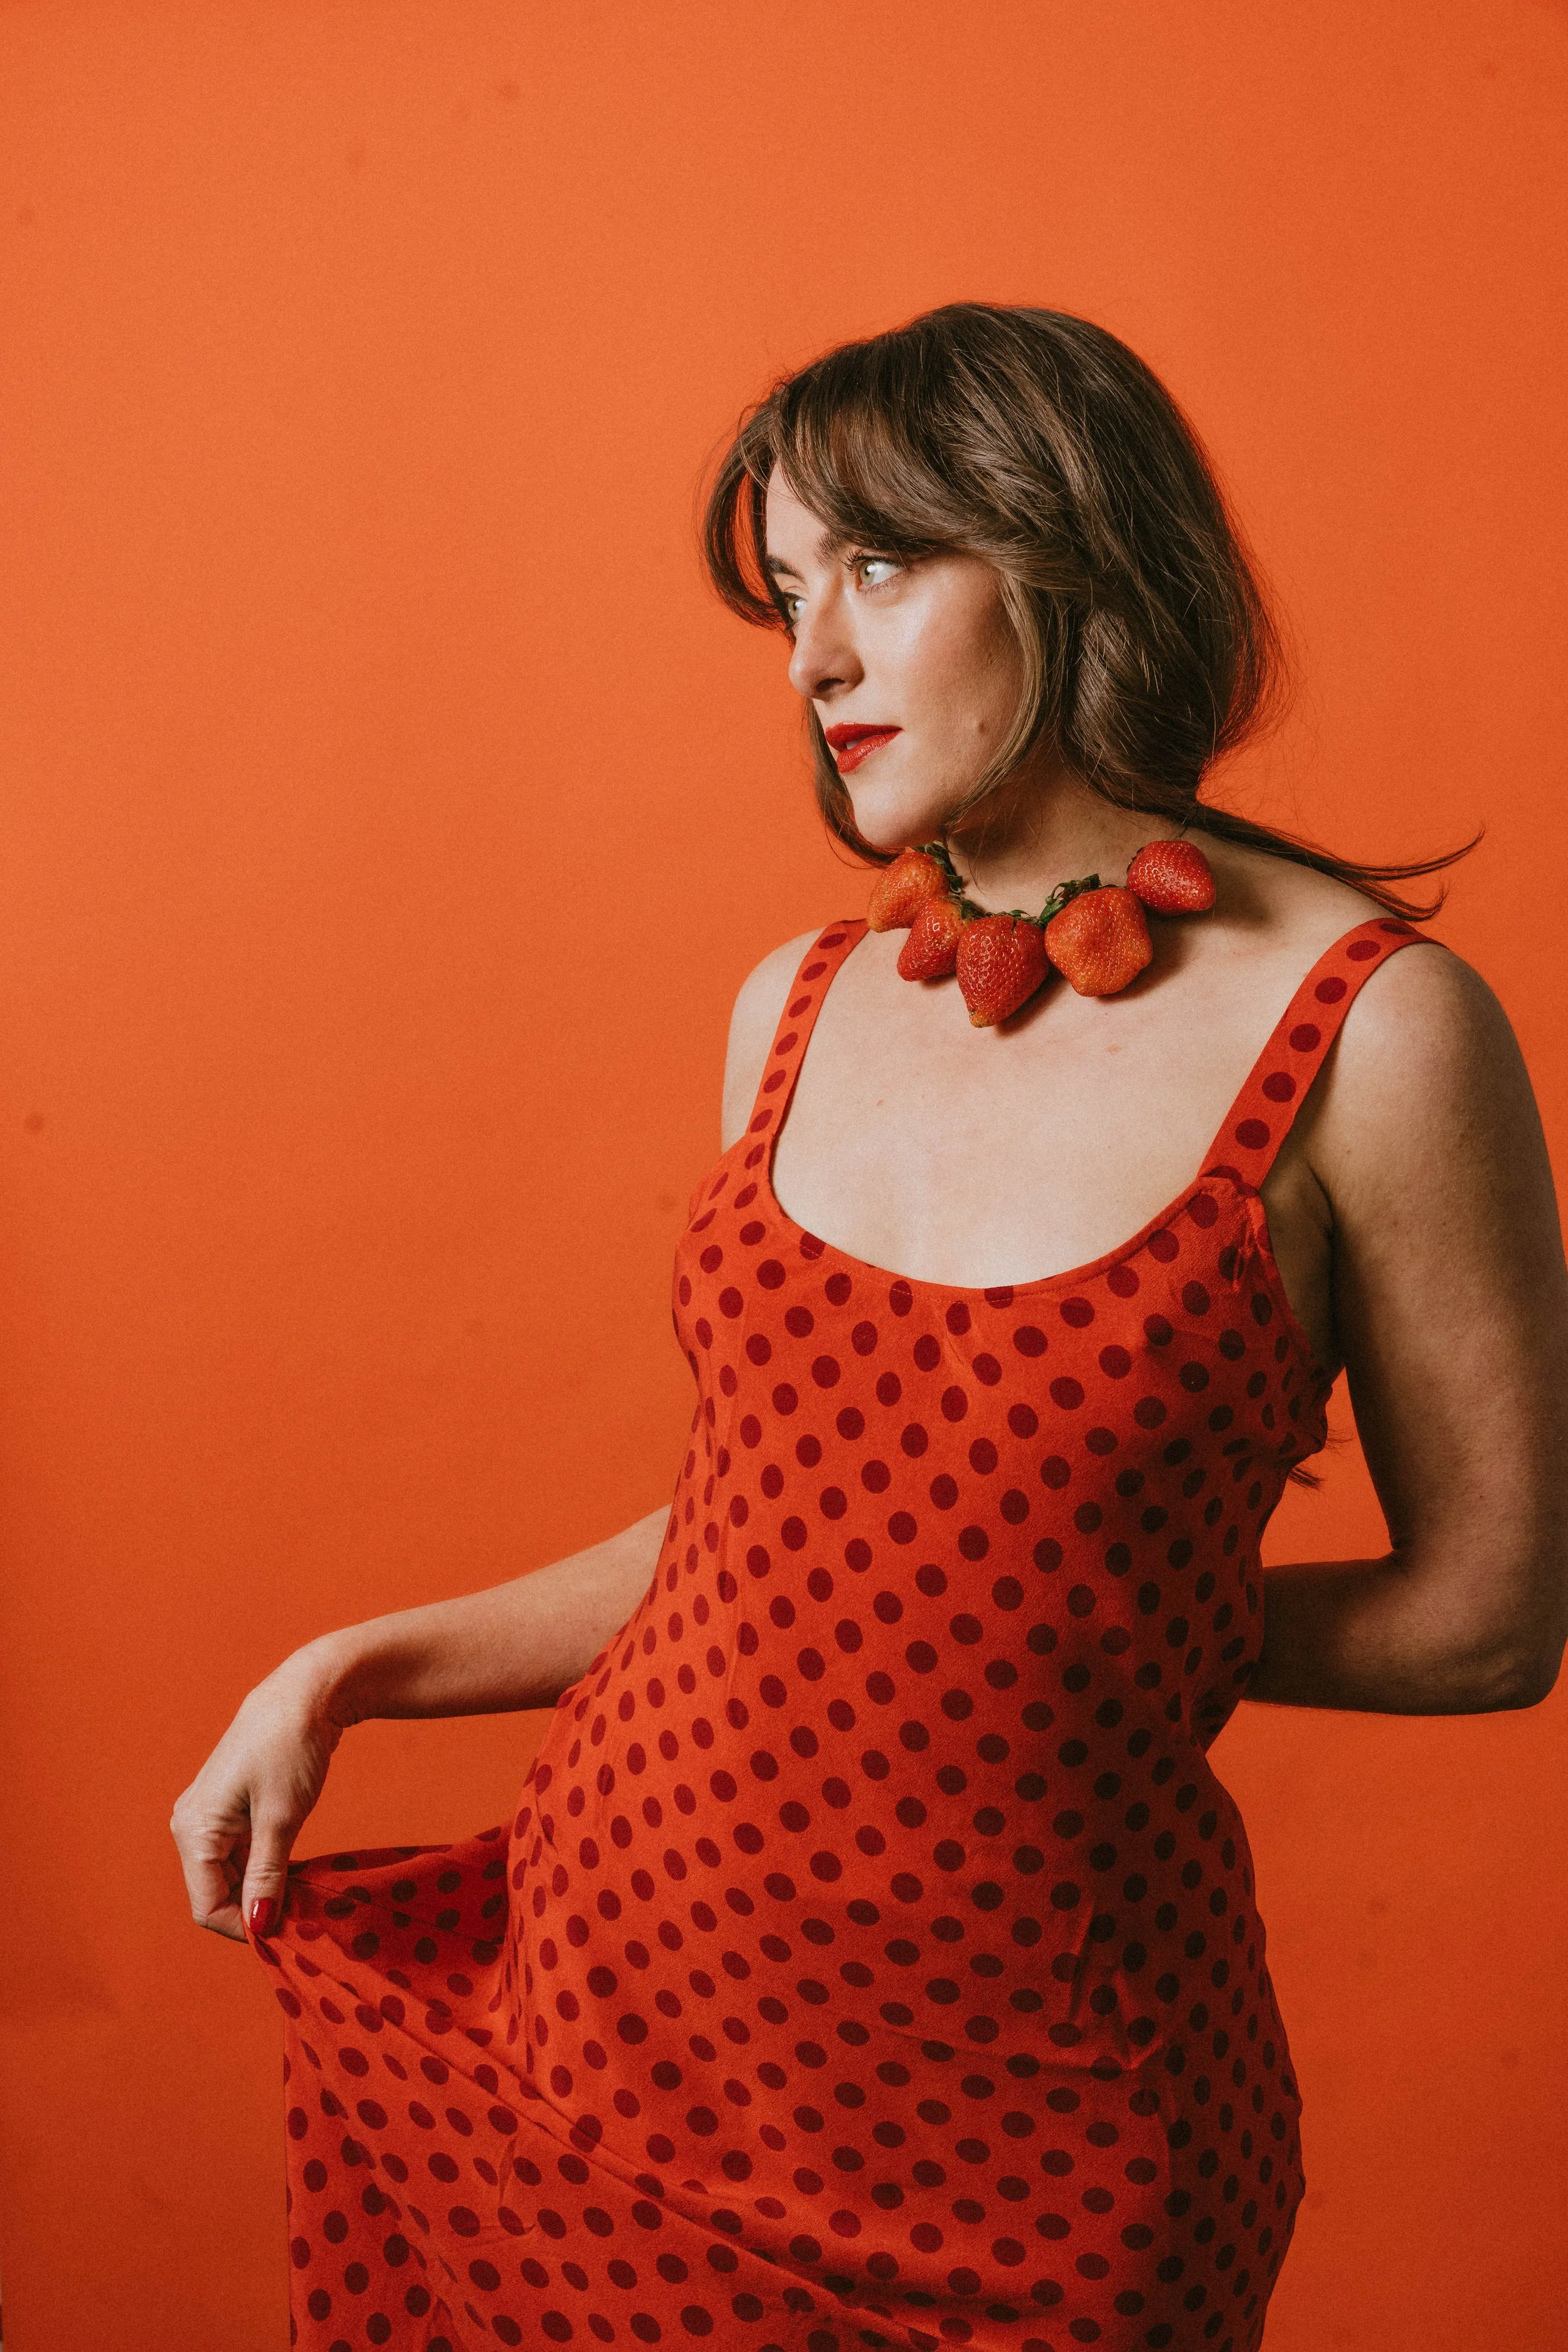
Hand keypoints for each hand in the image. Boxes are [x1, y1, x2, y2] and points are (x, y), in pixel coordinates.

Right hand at [170, 1645, 348, 1943]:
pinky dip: (266, 1870)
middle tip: (302, 1918)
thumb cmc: (291, 1748)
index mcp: (194, 1830)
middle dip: (256, 1910)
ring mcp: (210, 1817)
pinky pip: (241, 1856)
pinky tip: (296, 1875)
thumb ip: (267, 1876)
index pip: (208, 1907)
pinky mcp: (230, 1810)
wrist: (306, 1693)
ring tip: (304, 1898)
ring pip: (231, 1877)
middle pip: (217, 1894)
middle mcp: (192, 1826)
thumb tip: (259, 1928)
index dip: (245, 1927)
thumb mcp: (282, 1819)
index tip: (288, 1934)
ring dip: (263, 1891)